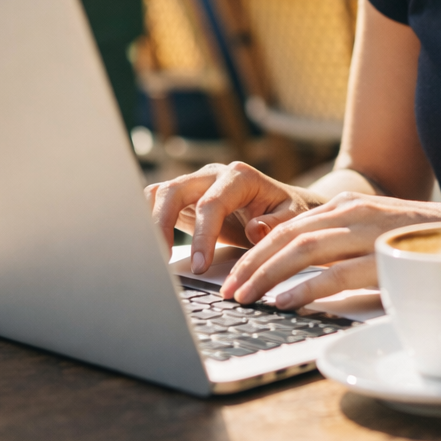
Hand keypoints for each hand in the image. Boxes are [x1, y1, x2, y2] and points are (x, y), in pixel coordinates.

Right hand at [144, 162, 312, 273]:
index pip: (211, 204)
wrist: (281, 206)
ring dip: (150, 222)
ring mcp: (195, 184)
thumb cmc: (287, 212)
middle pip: (175, 191)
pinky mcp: (184, 199)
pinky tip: (149, 248)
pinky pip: (156, 203)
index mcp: (239, 176)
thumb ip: (277, 224)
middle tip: (164, 260)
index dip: (202, 235)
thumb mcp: (293, 218)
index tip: (200, 265)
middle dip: (163, 225)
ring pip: (159, 194)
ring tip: (152, 256)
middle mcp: (212, 175)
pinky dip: (147, 221)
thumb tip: (254, 229)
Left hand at [220, 192, 440, 306]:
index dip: (253, 252)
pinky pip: (339, 273)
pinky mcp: (388, 256)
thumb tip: (288, 266)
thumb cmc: (421, 245)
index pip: (286, 226)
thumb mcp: (372, 235)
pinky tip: (285, 302)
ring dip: (268, 275)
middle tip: (228, 292)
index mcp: (347, 206)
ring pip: (305, 249)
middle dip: (251, 265)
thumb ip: (336, 243)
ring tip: (246, 298)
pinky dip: (307, 288)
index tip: (231, 276)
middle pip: (287, 235)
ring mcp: (371, 231)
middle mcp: (355, 211)